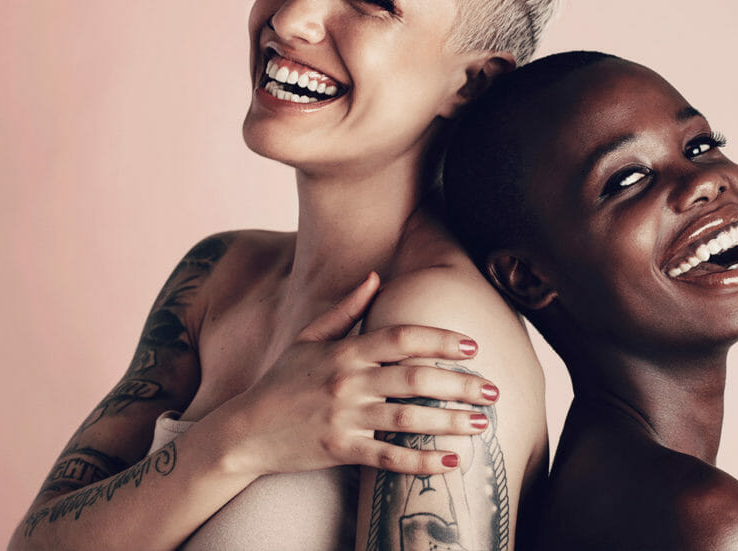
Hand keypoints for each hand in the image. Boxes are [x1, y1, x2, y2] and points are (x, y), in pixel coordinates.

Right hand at [230, 273, 497, 476]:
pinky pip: (388, 456)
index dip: (440, 340)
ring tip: (481, 423)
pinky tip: (452, 461)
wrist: (244, 431)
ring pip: (408, 418)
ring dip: (449, 421)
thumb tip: (375, 276)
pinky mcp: (341, 450)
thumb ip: (345, 309)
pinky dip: (422, 461)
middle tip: (493, 389)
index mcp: (345, 351)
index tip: (472, 346)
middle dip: (459, 384)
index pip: (402, 338)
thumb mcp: (308, 339)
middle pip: (415, 378)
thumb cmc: (281, 382)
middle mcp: (348, 382)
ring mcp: (344, 418)